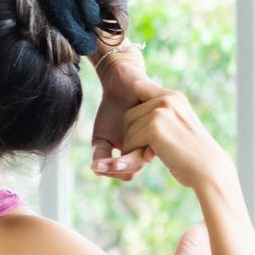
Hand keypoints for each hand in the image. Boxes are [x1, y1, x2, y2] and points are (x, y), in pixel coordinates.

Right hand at [90, 60, 157, 180]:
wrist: (120, 83)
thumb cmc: (111, 111)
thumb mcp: (101, 137)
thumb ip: (100, 154)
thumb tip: (96, 169)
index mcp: (138, 151)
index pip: (129, 171)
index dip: (113, 170)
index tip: (96, 166)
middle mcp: (148, 144)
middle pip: (135, 167)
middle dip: (115, 168)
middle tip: (97, 166)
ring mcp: (155, 131)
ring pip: (140, 155)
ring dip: (120, 160)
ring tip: (101, 160)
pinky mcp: (158, 114)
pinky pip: (146, 134)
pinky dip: (129, 142)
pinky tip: (115, 140)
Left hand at [118, 77, 233, 189]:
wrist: (207, 169)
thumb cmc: (190, 151)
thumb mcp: (178, 123)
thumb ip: (160, 111)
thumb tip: (134, 87)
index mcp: (174, 96)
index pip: (138, 88)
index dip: (135, 109)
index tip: (144, 127)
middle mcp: (167, 99)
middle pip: (129, 114)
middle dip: (133, 133)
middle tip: (150, 147)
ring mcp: (160, 112)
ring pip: (128, 129)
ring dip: (134, 146)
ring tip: (153, 153)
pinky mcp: (154, 128)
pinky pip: (130, 142)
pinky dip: (135, 154)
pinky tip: (150, 158)